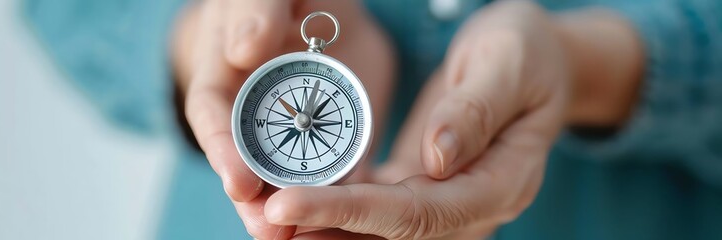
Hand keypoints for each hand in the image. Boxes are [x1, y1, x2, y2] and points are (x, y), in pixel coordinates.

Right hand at [171, 1, 394, 238]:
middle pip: (246, 167)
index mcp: (224, 82)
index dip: (225, 154)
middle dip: (255, 202)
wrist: (326, 11)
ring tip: (295, 238)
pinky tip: (346, 223)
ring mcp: (291, 139)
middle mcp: (252, 121)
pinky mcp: (333, 143)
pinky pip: (335, 174)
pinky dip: (337, 201)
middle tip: (269, 229)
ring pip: (287, 181)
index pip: (215, 122)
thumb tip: (244, 49)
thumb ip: (255, 11)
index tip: (240, 183)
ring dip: (290, 212)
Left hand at [263, 1, 616, 238]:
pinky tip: (296, 205)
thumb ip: (475, 110)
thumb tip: (435, 159)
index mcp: (503, 180)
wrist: (537, 62)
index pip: (421, 211)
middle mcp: (474, 204)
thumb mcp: (508, 63)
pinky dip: (337, 211)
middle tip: (263, 216)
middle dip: (325, 227)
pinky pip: (379, 209)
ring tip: (269, 221)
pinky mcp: (424, 188)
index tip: (289, 202)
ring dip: (326, 230)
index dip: (353, 212)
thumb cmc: (526, 53)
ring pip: (382, 231)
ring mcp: (448, 200)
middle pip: (394, 231)